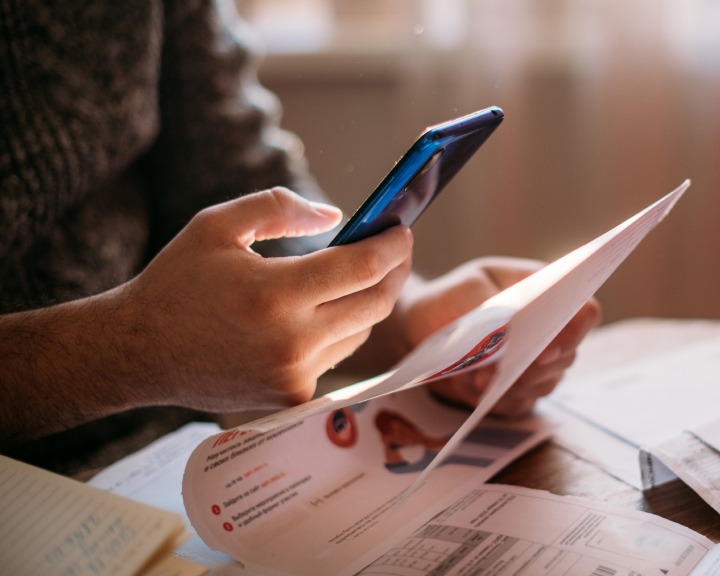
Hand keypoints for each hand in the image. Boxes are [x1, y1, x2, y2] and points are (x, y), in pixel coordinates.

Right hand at [123, 187, 412, 411]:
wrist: (138, 353)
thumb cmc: (177, 282)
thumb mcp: (217, 225)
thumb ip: (279, 208)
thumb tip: (337, 217)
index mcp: (274, 295)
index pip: (361, 268)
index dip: (391, 246)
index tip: (402, 229)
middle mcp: (291, 342)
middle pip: (375, 304)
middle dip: (394, 272)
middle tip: (397, 248)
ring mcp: (295, 375)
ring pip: (360, 331)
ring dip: (370, 300)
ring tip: (366, 273)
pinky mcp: (292, 397)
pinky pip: (336, 355)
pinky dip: (341, 328)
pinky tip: (333, 307)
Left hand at [388, 257, 601, 416]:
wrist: (426, 326)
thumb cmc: (452, 297)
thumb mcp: (466, 290)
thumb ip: (491, 309)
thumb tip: (509, 338)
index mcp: (548, 294)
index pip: (584, 313)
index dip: (574, 332)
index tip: (547, 348)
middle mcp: (552, 332)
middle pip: (565, 357)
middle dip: (530, 368)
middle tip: (495, 372)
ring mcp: (538, 365)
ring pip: (543, 385)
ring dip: (509, 386)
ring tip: (472, 379)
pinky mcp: (518, 391)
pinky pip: (518, 405)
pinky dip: (494, 400)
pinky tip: (469, 387)